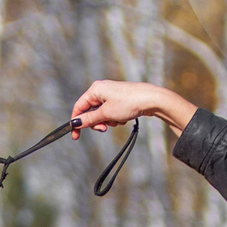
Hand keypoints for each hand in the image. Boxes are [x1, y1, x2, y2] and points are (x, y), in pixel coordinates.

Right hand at [70, 79, 194, 135]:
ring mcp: (111, 94)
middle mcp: (101, 90)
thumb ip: (89, 119)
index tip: (76, 136)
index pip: (78, 107)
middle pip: (90, 112)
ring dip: (108, 121)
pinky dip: (115, 118)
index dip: (76, 122)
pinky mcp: (119, 99)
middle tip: (104, 128)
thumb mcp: (106, 114)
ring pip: (101, 114)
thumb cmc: (129, 103)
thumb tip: (76, 123)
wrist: (151, 99)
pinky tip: (124, 117)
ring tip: (118, 120)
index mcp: (95, 89)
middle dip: (97, 122)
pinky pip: (111, 112)